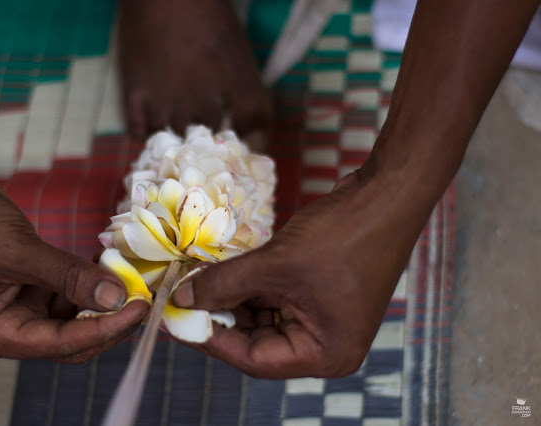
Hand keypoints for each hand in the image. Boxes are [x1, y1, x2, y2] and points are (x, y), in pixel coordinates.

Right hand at [0, 162, 148, 362]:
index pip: (61, 345)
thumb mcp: (18, 251)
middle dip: (108, 318)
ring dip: (101, 297)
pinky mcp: (27, 284)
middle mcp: (5, 327)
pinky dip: (87, 280)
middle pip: (70, 338)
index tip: (140, 309)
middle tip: (143, 296)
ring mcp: (17, 305)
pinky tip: (107, 264)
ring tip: (130, 275)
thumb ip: (69, 277)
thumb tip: (117, 298)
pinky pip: (66, 291)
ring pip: (72, 315)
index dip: (105, 329)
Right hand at [118, 0, 271, 149]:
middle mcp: (201, 97)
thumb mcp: (238, 46)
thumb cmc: (205, 10)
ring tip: (175, 120)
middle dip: (211, 131)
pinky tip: (152, 119)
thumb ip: (248, 89)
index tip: (248, 141)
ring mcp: (164, 99)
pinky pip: (140, 131)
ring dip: (177, 133)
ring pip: (174, 136)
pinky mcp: (134, 93)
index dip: (254, 137)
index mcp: (233, 80)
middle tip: (204, 121)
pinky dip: (146, 131)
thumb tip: (253, 129)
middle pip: (210, 132)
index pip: (253, 122)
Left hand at [172, 167, 430, 377]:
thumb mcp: (276, 263)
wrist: (386, 195)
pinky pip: (273, 296)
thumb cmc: (343, 236)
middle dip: (218, 315)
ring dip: (230, 296)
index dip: (210, 339)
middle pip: (256, 339)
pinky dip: (248, 283)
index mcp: (324, 353)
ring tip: (195, 279)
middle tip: (179, 298)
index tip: (175, 321)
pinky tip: (221, 268)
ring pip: (261, 315)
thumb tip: (182, 299)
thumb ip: (225, 283)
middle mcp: (324, 344)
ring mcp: (321, 317)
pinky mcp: (316, 293)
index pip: (254, 359)